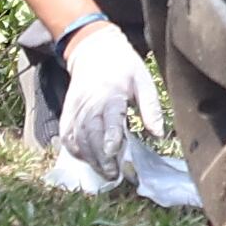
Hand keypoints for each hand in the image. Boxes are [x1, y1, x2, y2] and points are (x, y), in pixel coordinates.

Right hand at [60, 21, 162, 180]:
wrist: (94, 50)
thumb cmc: (123, 66)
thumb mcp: (143, 80)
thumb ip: (150, 107)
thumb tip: (159, 134)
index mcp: (109, 94)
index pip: (109, 119)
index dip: (110, 136)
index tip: (114, 152)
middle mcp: (88, 104)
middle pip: (90, 135)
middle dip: (101, 157)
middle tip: (114, 175)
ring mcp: (74, 110)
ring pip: (78, 139)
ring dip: (90, 159)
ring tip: (105, 173)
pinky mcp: (67, 114)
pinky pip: (68, 137)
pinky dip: (76, 151)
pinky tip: (88, 160)